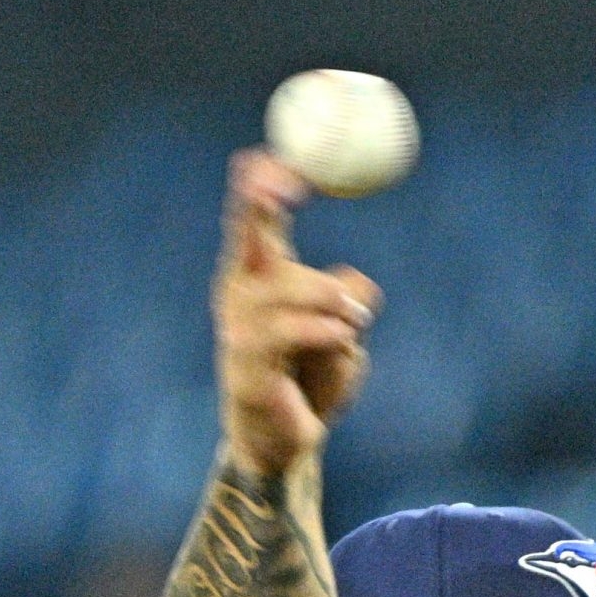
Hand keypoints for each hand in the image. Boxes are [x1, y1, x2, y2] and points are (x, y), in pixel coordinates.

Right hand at [213, 148, 381, 475]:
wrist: (283, 439)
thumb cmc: (310, 375)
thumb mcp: (340, 328)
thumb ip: (347, 298)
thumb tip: (356, 283)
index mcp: (257, 278)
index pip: (252, 225)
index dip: (255, 190)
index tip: (263, 156)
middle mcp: (239, 296)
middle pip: (252, 242)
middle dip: (263, 207)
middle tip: (289, 187)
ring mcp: (239, 330)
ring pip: (290, 289)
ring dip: (333, 302)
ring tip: (353, 321)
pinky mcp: (247, 365)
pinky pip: (294, 331)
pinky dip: (328, 331)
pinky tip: (341, 340)